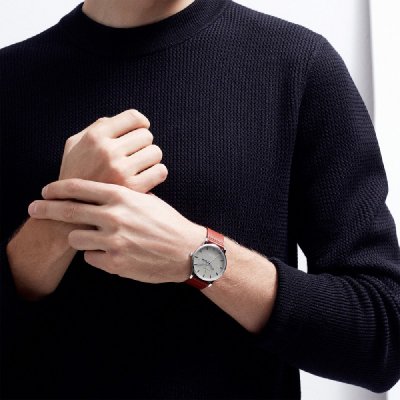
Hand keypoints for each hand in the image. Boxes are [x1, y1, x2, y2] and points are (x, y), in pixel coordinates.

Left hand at [28, 179, 205, 283]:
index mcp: (122, 197)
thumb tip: (102, 193)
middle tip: (33, 208)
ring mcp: (113, 241)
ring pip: (75, 238)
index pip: (80, 188)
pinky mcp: (115, 263)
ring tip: (90, 237)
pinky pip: (90, 258)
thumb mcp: (147, 200)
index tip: (46, 190)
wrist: (188, 250)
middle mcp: (114, 217)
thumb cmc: (168, 223)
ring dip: (79, 237)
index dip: (58, 188)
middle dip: (46, 209)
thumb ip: (123, 196)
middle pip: (68, 211)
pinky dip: (96, 255)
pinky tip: (110, 252)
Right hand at [59, 109, 167, 192]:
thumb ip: (96, 128)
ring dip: (151, 158)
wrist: (70, 210)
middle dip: (143, 143)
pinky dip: (157, 173)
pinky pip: (160, 171)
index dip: (140, 123)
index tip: (139, 131)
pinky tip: (147, 177)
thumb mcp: (74, 146)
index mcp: (95, 136)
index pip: (134, 117)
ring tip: (140, 166)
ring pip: (156, 152)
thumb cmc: (75, 174)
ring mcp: (120, 170)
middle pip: (147, 135)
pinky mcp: (132, 188)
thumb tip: (120, 121)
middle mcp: (108, 151)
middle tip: (135, 154)